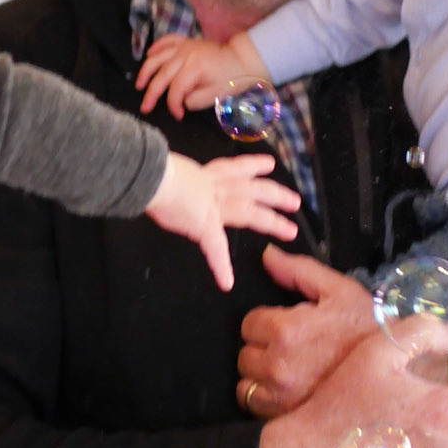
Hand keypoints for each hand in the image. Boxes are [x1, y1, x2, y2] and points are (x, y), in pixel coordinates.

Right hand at [137, 30, 265, 119]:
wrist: (240, 59)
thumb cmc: (229, 79)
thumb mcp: (214, 96)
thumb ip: (193, 100)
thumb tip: (180, 100)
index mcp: (195, 68)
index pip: (176, 90)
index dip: (173, 105)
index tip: (177, 115)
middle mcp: (186, 55)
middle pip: (162, 75)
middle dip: (152, 94)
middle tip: (145, 108)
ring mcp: (184, 46)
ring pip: (158, 57)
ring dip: (146, 71)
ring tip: (139, 85)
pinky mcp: (186, 41)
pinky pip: (166, 40)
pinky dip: (156, 47)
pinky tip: (148, 55)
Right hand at [146, 153, 300, 290]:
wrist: (152, 177)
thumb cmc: (153, 171)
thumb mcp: (168, 170)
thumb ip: (175, 180)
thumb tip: (164, 182)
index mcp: (206, 174)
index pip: (236, 167)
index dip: (254, 166)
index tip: (269, 165)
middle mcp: (216, 187)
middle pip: (254, 189)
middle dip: (275, 195)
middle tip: (295, 202)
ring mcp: (214, 206)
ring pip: (251, 212)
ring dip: (272, 222)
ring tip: (290, 231)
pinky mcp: (206, 226)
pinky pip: (216, 250)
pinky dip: (220, 267)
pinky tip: (226, 282)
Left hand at [237, 245, 381, 414]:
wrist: (391, 370)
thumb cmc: (366, 328)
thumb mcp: (338, 291)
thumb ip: (298, 270)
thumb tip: (267, 254)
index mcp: (287, 331)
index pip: (250, 323)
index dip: (268, 322)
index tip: (289, 326)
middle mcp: (278, 366)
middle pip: (246, 352)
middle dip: (264, 347)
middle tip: (292, 347)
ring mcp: (280, 396)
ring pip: (246, 380)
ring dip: (261, 374)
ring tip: (289, 368)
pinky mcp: (284, 416)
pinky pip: (253, 404)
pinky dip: (264, 397)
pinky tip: (287, 389)